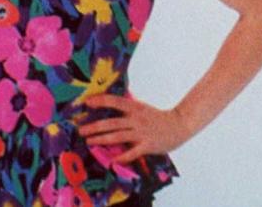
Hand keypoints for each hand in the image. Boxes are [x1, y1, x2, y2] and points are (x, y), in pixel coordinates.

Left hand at [79, 95, 193, 163]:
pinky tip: (113, 161)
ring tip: (89, 141)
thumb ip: (128, 106)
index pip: (116, 102)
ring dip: (102, 139)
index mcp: (136, 108)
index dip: (101, 101)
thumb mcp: (143, 108)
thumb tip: (111, 101)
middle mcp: (137, 120)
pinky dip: (122, 157)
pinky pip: (132, 153)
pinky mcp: (148, 145)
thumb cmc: (159, 117)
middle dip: (94, 126)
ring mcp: (142, 133)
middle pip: (112, 122)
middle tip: (81, 130)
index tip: (87, 102)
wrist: (180, 124)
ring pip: (118, 136)